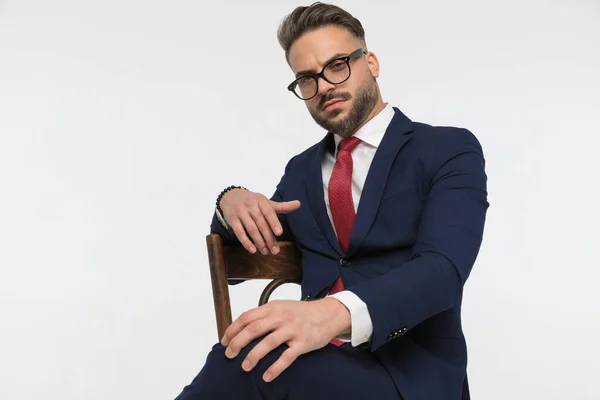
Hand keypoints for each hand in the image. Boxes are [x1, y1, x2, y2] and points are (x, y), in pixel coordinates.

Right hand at [219, 189, 300, 254]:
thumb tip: (299, 204)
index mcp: (261, 200)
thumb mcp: (266, 202)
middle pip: (261, 224)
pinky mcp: (232, 219)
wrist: (230, 196)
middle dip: (269, 238)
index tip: (279, 233)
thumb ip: (282, 206)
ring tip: (266, 252)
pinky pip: (239, 232)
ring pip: (251, 229)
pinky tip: (252, 250)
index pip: (269, 212)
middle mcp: (250, 205)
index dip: (274, 223)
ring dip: (259, 242)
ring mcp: (240, 212)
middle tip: (275, 250)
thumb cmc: (252, 201)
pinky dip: (246, 242)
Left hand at [221, 298, 350, 381]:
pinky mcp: (303, 343)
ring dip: (253, 356)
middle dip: (238, 343)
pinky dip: (275, 368)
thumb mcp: (281, 307)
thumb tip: (242, 328)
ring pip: (268, 343)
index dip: (233, 329)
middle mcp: (281, 317)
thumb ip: (264, 315)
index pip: (247, 317)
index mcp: (273, 307)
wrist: (328, 314)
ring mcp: (293, 329)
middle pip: (253, 329)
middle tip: (229, 355)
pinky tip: (267, 376)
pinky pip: (287, 357)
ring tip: (245, 367)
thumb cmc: (301, 313)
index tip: (224, 341)